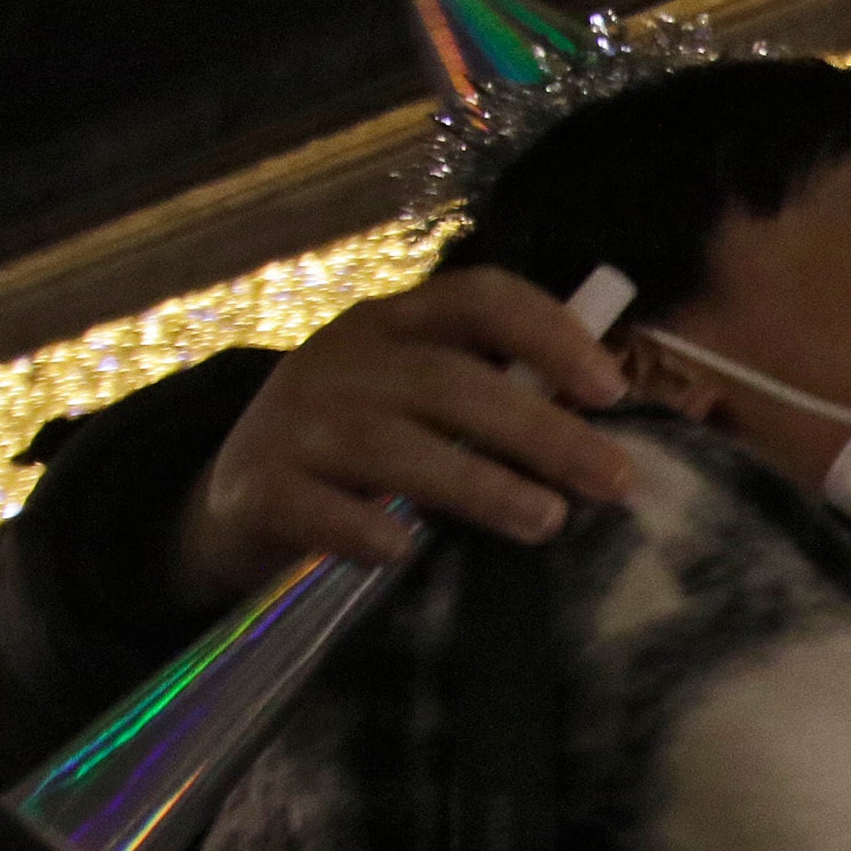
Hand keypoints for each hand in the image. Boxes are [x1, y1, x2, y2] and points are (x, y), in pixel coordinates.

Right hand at [177, 267, 636, 610]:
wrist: (235, 498)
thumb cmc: (361, 451)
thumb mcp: (416, 403)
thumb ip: (496, 400)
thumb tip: (615, 436)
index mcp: (394, 325)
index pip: (478, 298)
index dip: (549, 333)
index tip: (610, 389)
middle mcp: (343, 360)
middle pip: (450, 382)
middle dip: (541, 431)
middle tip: (614, 480)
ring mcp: (294, 421)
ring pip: (390, 446)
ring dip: (477, 484)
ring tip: (546, 520)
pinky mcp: (259, 486)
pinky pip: (314, 507)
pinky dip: (363, 527)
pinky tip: (408, 551)